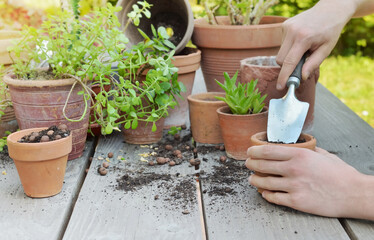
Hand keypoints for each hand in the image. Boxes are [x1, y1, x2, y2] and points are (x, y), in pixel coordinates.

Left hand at [245, 145, 373, 218]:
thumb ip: (306, 150)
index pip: (267, 151)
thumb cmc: (340, 174)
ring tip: (252, 179)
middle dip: (250, 164)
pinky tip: (264, 193)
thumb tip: (295, 147)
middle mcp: (293, 169)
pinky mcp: (296, 201)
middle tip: (248, 164)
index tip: (249, 151)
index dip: (254, 151)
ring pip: (264, 183)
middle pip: (261, 165)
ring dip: (255, 180)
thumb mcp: (322, 154)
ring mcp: (293, 186)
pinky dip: (266, 195)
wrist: (353, 194)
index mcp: (298, 155)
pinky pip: (273, 198)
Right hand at [275, 0, 353, 89]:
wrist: (330, 9)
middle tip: (299, 67)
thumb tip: (302, 77)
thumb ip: (313, 64)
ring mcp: (286, 27)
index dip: (284, 76)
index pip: (288, 62)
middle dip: (287, 67)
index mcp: (304, 38)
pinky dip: (289, 47)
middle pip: (280, 59)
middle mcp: (292, 32)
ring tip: (304, 49)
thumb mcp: (326, 49)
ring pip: (280, 52)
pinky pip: (282, 44)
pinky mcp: (284, 25)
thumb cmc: (330, 30)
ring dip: (289, 56)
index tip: (281, 87)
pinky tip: (301, 41)